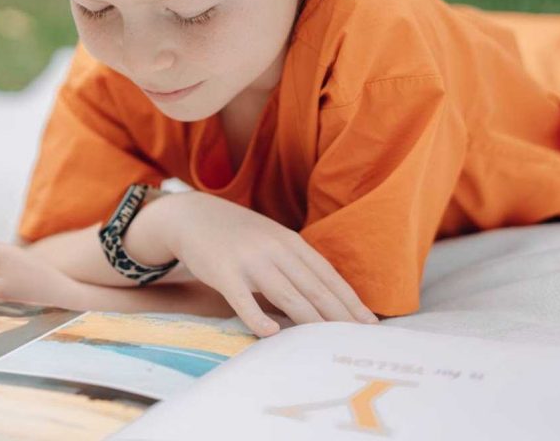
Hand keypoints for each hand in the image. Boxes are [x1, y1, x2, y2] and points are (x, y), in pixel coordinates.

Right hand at [152, 192, 378, 336]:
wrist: (192, 216)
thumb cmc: (237, 234)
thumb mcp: (270, 239)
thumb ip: (294, 262)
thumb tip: (324, 296)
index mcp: (289, 241)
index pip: (326, 274)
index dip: (349, 300)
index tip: (368, 323)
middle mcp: (274, 249)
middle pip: (313, 287)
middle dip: (339, 315)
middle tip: (357, 339)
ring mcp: (249, 260)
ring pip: (286, 294)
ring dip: (310, 320)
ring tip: (328, 343)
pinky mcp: (222, 272)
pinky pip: (242, 299)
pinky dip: (257, 316)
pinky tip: (270, 333)